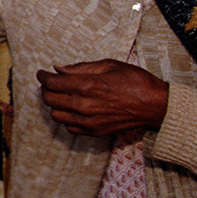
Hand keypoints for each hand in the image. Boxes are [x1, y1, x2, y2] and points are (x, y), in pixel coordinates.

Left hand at [36, 59, 168, 136]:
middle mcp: (84, 105)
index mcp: (86, 85)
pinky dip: (66, 118)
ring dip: (55, 105)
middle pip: (49, 100)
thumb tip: (59, 68)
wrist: (154, 105)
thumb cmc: (134, 81)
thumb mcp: (108, 65)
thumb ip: (81, 68)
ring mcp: (89, 121)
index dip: (43, 77)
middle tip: (49, 84)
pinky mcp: (95, 132)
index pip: (52, 82)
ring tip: (61, 96)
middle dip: (45, 90)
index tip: (42, 74)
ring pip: (56, 115)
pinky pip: (70, 127)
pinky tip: (73, 110)